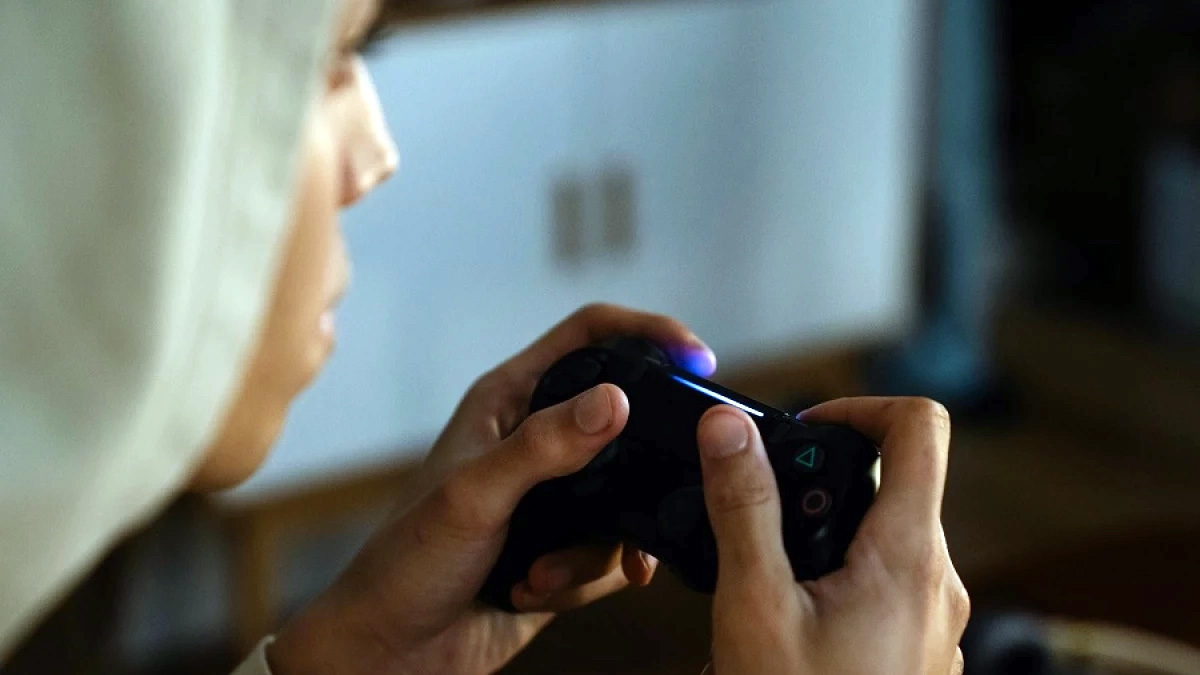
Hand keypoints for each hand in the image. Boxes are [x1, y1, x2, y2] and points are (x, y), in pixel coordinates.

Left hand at [269, 304, 715, 674]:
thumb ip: (544, 447)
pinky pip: (614, 552)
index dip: (647, 332)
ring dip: (594, 548)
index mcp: (508, 402)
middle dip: (644, 460)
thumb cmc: (405, 563)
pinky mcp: (566, 549)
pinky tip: (539, 593)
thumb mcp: (475, 497)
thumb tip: (615, 400)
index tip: (698, 358)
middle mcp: (536, 441)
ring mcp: (555, 498)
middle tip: (668, 482)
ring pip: (627, 498)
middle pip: (624, 419)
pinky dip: (589, 579)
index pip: (590, 336)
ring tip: (538, 573)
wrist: (392, 654)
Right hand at [696, 397, 968, 674]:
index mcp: (908, 557)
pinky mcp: (920, 650)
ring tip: (773, 579)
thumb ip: (744, 508)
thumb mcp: (756, 605)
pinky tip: (797, 618)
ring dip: (828, 537)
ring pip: (886, 540)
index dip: (860, 407)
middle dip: (824, 486)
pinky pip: (888, 588)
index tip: (807, 432)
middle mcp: (937, 584)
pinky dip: (842, 582)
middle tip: (766, 518)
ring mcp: (935, 621)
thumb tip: (728, 427)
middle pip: (894, 485)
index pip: (921, 426)